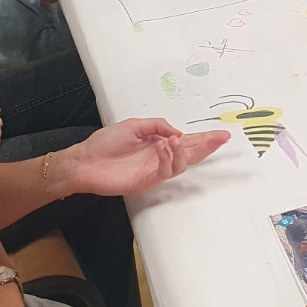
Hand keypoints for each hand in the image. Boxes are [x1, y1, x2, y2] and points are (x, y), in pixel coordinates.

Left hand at [50, 120, 229, 197]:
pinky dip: (167, 159)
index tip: (220, 134)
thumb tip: (177, 132)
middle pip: (190, 152)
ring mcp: (155, 170)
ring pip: (181, 164)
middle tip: (221, 138)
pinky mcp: (147, 181)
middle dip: (207, 145)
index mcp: (159, 142)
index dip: (204, 137)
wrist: (85, 161)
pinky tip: (164, 148)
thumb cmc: (104, 143)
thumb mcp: (134, 125)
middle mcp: (160, 157)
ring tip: (176, 141)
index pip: (187, 140)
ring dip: (183, 151)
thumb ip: (158, 125)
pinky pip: (164, 171)